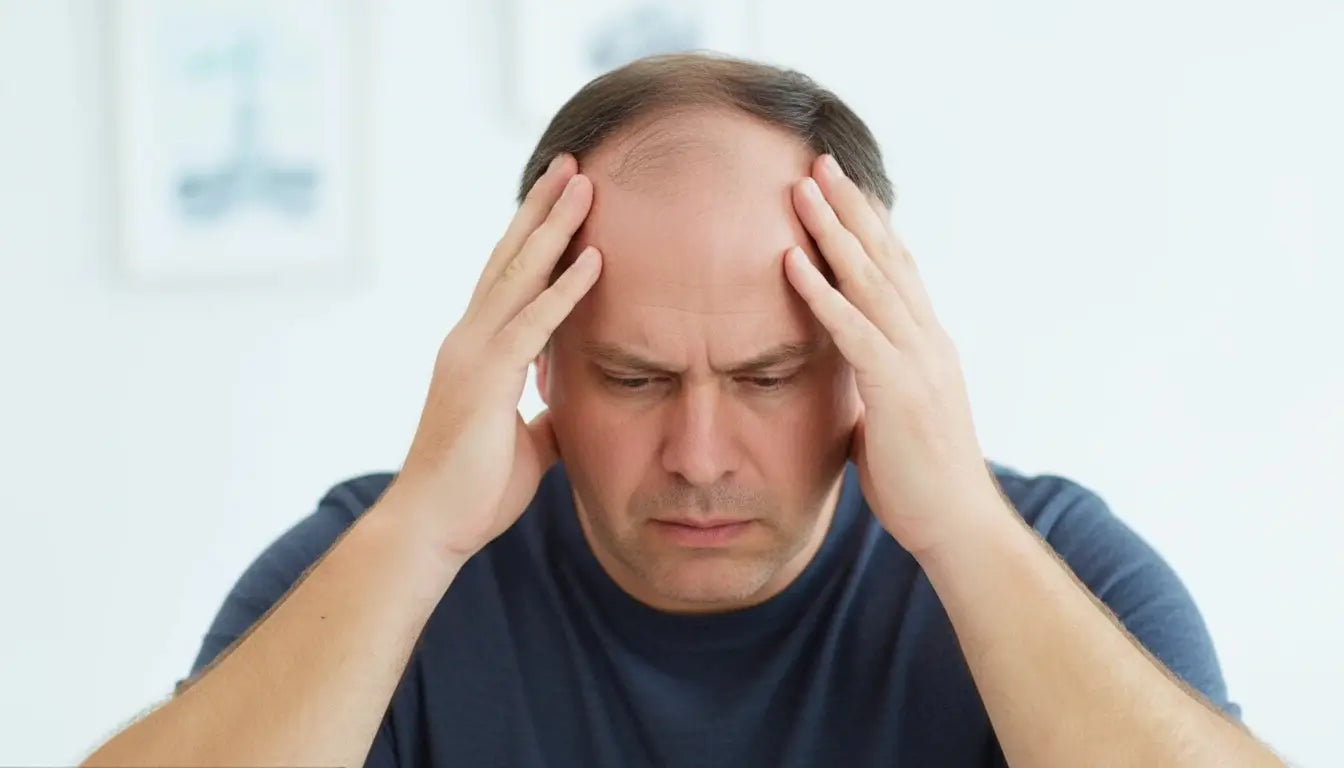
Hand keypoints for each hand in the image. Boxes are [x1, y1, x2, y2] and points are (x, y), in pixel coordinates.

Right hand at [388, 154, 600, 563]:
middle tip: (570, 164)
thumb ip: (545, 413)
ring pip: (518, 274)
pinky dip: (565, 288)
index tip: (561, 198)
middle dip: (542, 208)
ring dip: (554, 227)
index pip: (507, 279)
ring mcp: (473, 354)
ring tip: (584, 182)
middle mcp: (468, 339)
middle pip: (509, 258)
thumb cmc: (473, 490)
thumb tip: (571, 405)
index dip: (534, 236)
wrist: (431, 526)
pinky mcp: (486, 378)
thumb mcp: (525, 442)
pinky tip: (594, 258)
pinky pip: (533, 323)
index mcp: (475, 351)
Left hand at [784, 154, 1004, 558]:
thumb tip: (848, 374)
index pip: (897, 269)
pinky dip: (821, 291)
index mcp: (927, 344)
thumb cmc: (921, 481)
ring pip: (870, 279)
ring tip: (802, 189)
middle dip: (852, 207)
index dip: (870, 225)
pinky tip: (792, 260)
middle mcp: (926, 340)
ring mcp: (916, 360)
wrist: (958, 526)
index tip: (842, 188)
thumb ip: (874, 385)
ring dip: (833, 230)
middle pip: (886, 257)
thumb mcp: (893, 418)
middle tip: (820, 162)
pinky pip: (851, 330)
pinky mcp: (896, 388)